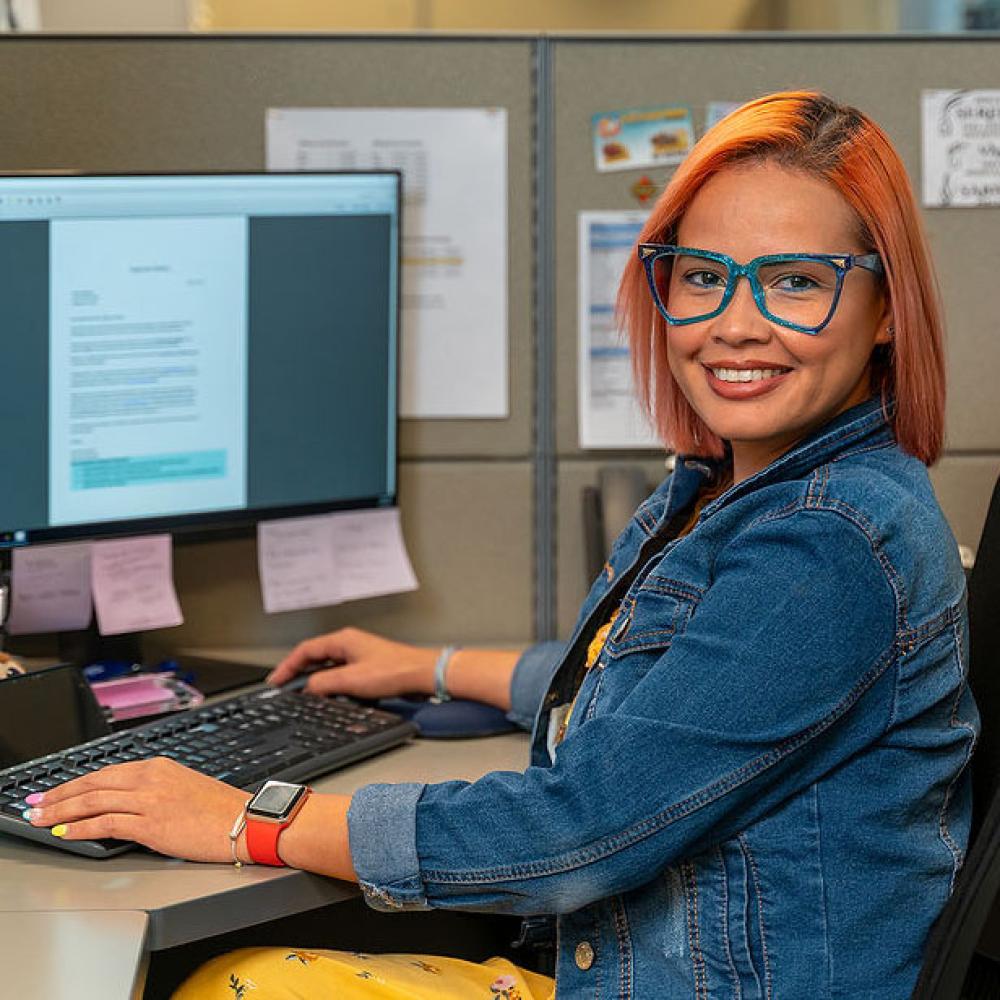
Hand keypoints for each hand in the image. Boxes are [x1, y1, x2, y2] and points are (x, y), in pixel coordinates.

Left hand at [25, 758, 248, 861]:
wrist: (246, 821)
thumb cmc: (221, 809)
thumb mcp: (184, 787)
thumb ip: (154, 790)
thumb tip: (124, 804)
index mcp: (159, 766)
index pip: (106, 772)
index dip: (75, 782)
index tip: (56, 790)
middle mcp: (151, 778)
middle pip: (93, 783)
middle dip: (59, 795)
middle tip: (37, 804)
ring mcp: (149, 800)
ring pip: (93, 801)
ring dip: (60, 811)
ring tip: (41, 819)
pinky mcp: (151, 824)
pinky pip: (105, 824)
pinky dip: (80, 828)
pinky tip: (64, 833)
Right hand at [267, 627, 437, 699]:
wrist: (423, 675)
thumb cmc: (396, 670)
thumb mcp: (351, 680)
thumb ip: (324, 683)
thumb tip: (307, 689)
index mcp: (343, 640)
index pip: (305, 650)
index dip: (287, 666)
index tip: (275, 681)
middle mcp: (350, 644)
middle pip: (315, 657)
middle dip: (298, 673)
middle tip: (284, 688)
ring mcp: (359, 656)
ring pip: (328, 667)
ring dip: (315, 680)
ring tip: (303, 694)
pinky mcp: (368, 668)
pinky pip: (341, 674)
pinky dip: (330, 684)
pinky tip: (330, 696)